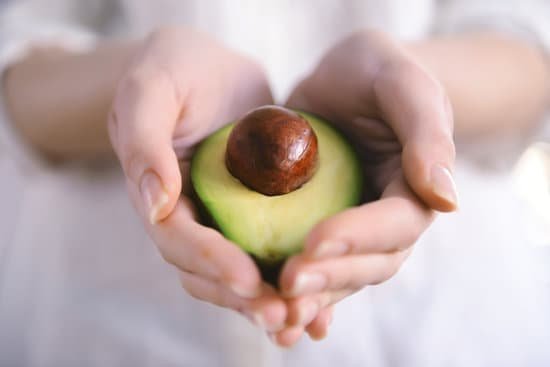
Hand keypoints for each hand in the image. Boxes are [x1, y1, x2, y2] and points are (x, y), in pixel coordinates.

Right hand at [108, 27, 286, 331]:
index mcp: (158, 194)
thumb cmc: (175, 69)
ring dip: (270, 301)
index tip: (248, 280)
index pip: (177, 239)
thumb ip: (143, 141)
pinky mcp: (256, 214)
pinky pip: (271, 252)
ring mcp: (223, 219)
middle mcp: (190, 216)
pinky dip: (292, 279)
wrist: (210, 68)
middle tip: (283, 317)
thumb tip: (156, 204)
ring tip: (305, 321)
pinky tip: (321, 304)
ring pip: (241, 273)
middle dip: (244, 298)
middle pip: (209, 272)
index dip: (210, 263)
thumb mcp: (152, 89)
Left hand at [273, 29, 458, 344]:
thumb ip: (427, 133)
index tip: (315, 242)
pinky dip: (299, 294)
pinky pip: (313, 265)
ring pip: (340, 275)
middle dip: (330, 276)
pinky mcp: (319, 227)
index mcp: (415, 189)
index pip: (395, 224)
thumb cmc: (377, 73)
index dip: (359, 236)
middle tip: (287, 283)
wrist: (346, 80)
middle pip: (368, 263)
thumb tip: (447, 200)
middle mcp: (386, 219)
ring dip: (310, 297)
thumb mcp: (403, 84)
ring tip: (275, 312)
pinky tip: (271, 312)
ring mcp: (352, 228)